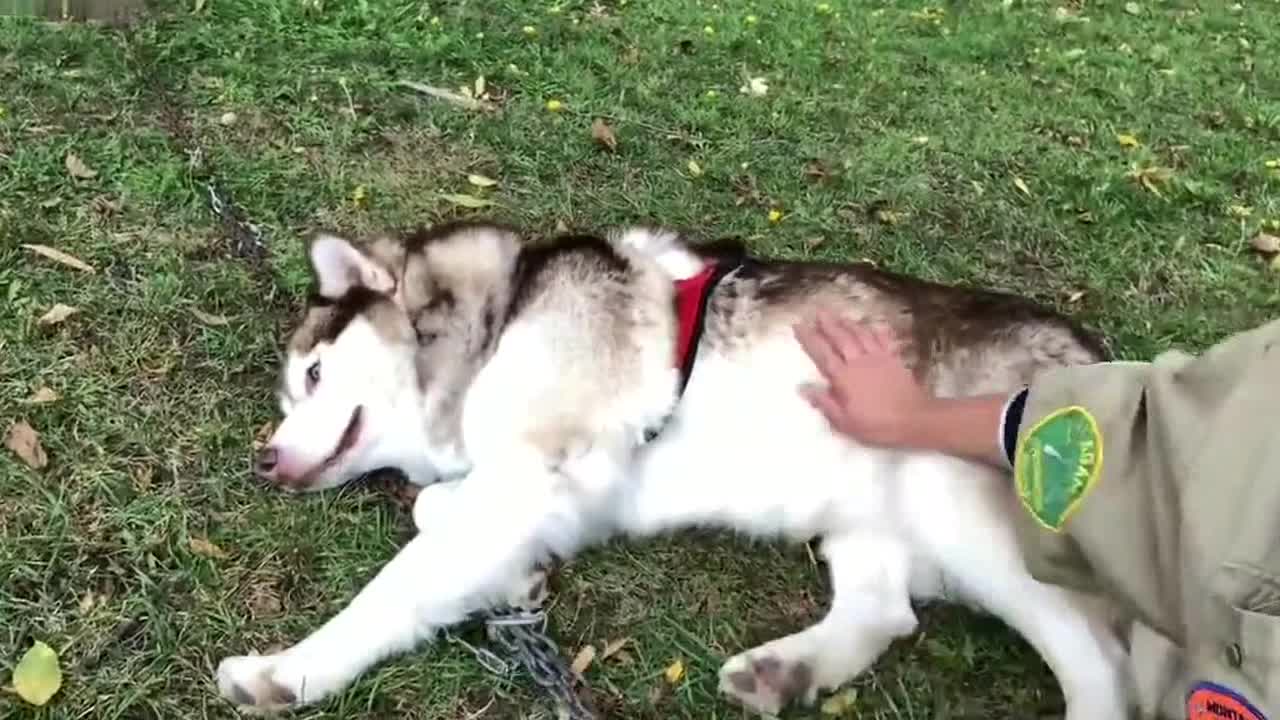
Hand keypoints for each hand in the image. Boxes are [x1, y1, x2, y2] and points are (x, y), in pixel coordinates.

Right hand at [793, 310, 934, 447]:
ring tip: (839, 315)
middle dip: (828, 324)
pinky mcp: (894, 360)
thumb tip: (803, 388)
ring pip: (861, 335)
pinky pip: (884, 340)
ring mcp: (879, 358)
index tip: (798, 325)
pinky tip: (875, 326)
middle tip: (817, 311)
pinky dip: (878, 331)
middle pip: (841, 338)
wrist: (914, 418)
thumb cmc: (877, 425)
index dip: (809, 339)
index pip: (822, 354)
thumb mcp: (845, 422)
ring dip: (848, 324)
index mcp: (844, 377)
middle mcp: (859, 362)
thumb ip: (824, 403)